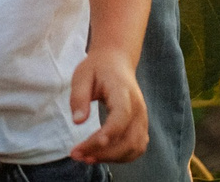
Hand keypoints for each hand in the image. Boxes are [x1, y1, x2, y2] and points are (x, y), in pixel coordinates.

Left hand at [68, 47, 148, 162]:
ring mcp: (142, 118)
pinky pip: (136, 148)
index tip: (84, 146)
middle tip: (77, 154)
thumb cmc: (97, 68)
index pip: (120, 118)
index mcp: (123, 92)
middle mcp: (138, 108)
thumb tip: (78, 122)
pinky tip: (100, 155)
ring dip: (112, 158)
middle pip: (129, 139)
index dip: (106, 135)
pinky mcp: (141, 126)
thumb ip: (79, 97)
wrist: (117, 61)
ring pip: (135, 148)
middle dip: (104, 153)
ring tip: (86, 157)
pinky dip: (120, 157)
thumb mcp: (82, 75)